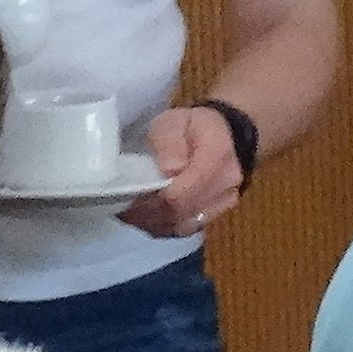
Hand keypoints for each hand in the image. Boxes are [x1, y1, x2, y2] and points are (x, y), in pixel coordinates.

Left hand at [120, 104, 245, 238]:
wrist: (223, 137)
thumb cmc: (192, 127)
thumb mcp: (174, 122)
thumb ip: (170, 143)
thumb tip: (169, 170)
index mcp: (218, 156)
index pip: (187, 190)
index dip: (158, 197)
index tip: (135, 192)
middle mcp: (226, 185)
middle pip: (183, 211)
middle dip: (151, 211)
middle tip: (126, 203)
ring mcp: (223, 204)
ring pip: (184, 225)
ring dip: (155, 221)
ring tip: (133, 210)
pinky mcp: (214, 215)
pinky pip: (186, 229)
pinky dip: (163, 226)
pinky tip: (146, 216)